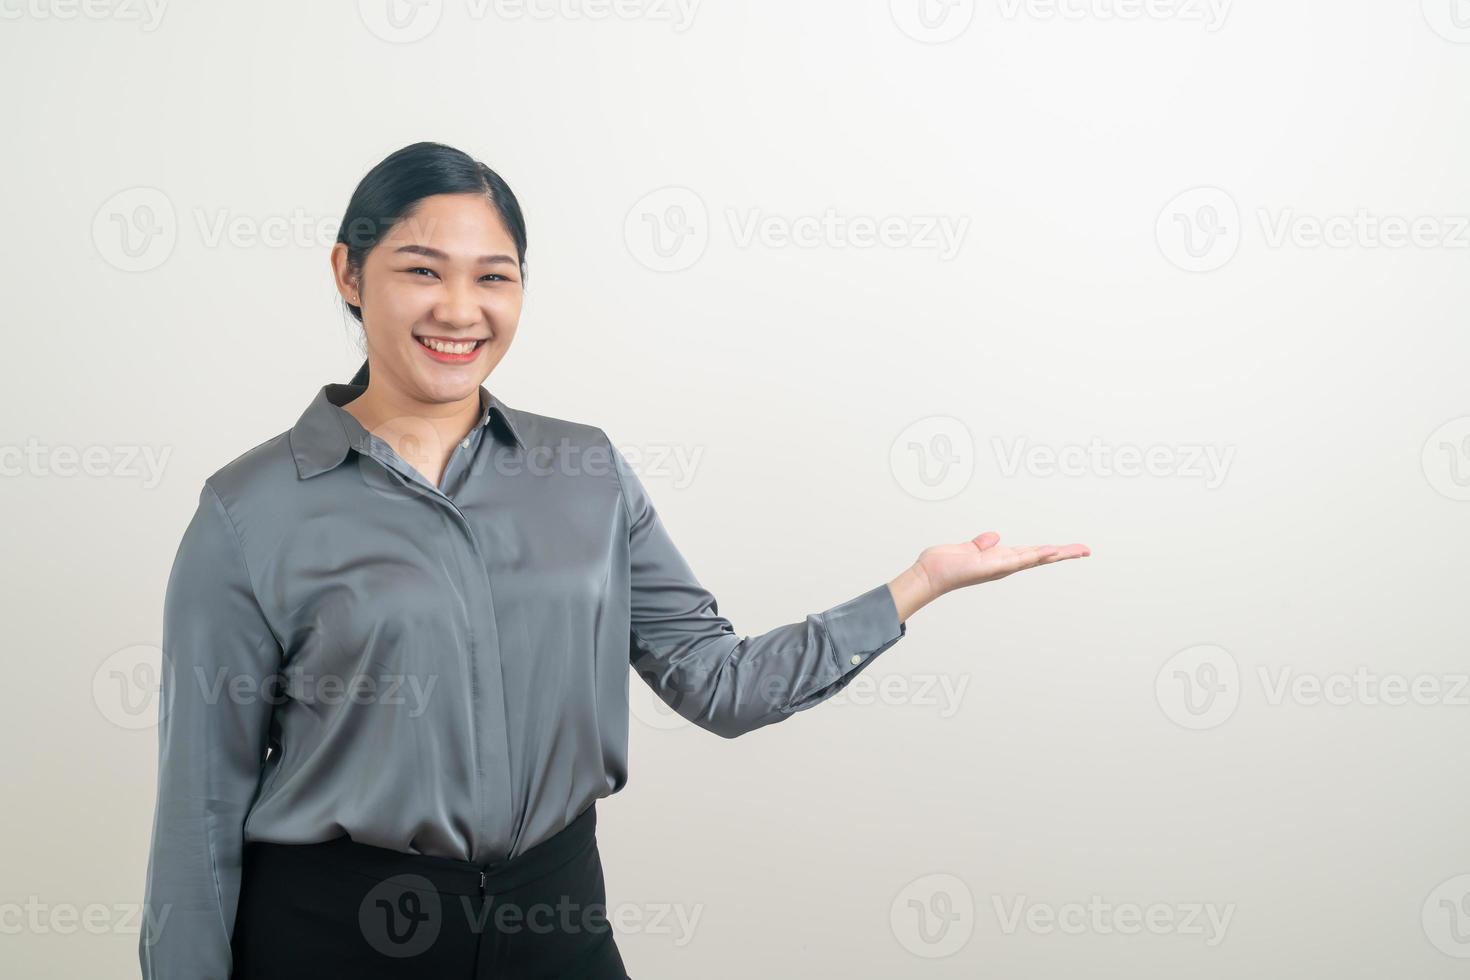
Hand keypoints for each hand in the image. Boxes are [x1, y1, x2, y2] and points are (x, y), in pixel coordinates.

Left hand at [887, 532, 1090, 623]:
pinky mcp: (993, 566)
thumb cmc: (945, 564)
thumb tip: (993, 537)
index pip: (1032, 553)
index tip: (1071, 548)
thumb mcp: (967, 549)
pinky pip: (1018, 560)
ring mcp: (1000, 567)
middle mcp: (1004, 565)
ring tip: (1077, 550)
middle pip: (1040, 557)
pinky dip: (1035, 555)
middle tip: (1086, 550)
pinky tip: (1051, 551)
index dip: (1051, 550)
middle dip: (1064, 554)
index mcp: (1000, 559)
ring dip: (1056, 553)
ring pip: (1035, 558)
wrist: (930, 574)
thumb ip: (981, 544)